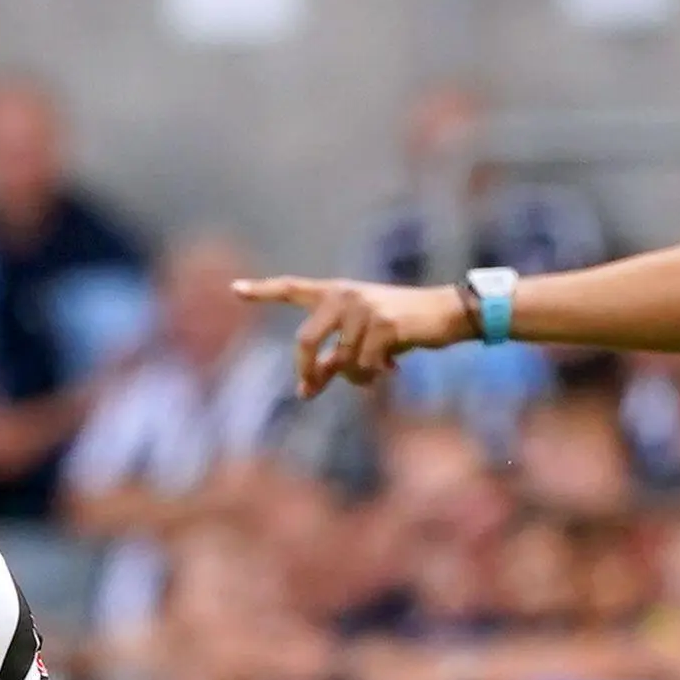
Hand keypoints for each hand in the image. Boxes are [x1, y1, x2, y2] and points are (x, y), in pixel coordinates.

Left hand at [233, 276, 467, 395]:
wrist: (444, 314)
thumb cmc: (401, 327)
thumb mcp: (362, 339)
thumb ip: (332, 359)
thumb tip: (305, 390)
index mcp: (336, 292)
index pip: (292, 288)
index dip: (263, 291)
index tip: (234, 289)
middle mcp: (345, 295)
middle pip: (305, 341)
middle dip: (307, 371)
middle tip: (309, 391)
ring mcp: (364, 308)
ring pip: (340, 361)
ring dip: (354, 377)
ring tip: (375, 374)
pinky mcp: (384, 325)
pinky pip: (363, 365)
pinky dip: (372, 376)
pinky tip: (391, 369)